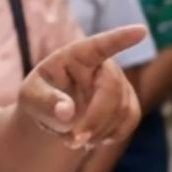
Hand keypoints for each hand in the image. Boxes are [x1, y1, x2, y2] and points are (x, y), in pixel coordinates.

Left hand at [19, 26, 145, 150]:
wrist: (52, 112)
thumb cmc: (39, 96)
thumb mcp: (30, 98)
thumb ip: (45, 102)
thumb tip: (67, 112)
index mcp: (76, 55)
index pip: (100, 45)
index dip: (120, 38)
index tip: (141, 30)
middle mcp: (102, 66)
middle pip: (112, 90)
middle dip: (95, 119)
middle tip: (75, 141)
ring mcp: (118, 83)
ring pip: (123, 109)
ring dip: (100, 131)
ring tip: (74, 140)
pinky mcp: (127, 102)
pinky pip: (130, 119)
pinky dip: (113, 135)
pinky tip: (94, 139)